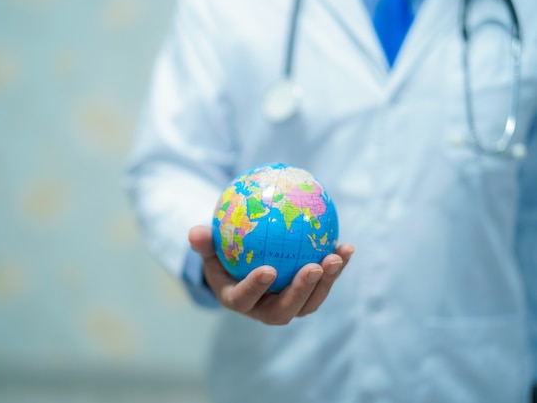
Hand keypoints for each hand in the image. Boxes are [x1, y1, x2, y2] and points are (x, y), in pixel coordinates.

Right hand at [188, 225, 354, 324]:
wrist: (241, 268)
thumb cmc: (222, 256)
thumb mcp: (208, 250)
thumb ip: (203, 243)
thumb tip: (195, 232)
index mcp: (238, 301)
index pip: (245, 300)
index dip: (256, 288)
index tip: (267, 269)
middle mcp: (265, 310)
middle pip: (286, 309)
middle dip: (302, 291)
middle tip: (314, 267)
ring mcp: (289, 305)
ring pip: (310, 301)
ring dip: (326, 281)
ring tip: (337, 256)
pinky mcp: (307, 296)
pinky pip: (323, 283)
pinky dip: (336, 267)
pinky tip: (346, 247)